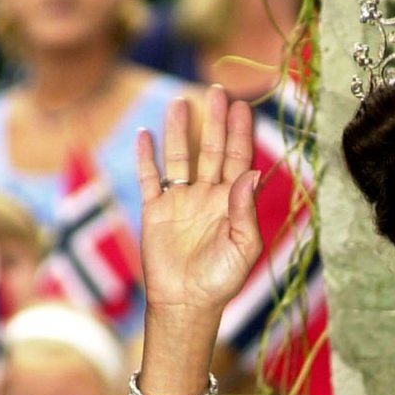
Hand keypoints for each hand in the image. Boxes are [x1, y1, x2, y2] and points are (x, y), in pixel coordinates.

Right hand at [136, 86, 261, 314]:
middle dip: (214, 122)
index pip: (237, 159)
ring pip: (178, 157)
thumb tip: (249, 173)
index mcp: (231, 203)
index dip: (239, 134)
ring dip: (178, 130)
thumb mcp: (243, 247)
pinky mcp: (155, 211)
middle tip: (216, 92)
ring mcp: (180, 201)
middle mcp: (206, 196)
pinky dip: (146, 157)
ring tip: (180, 102)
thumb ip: (245, 210)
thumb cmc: (221, 280)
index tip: (242, 107)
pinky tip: (145, 134)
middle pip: (210, 150)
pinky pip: (149, 178)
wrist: (186, 303)